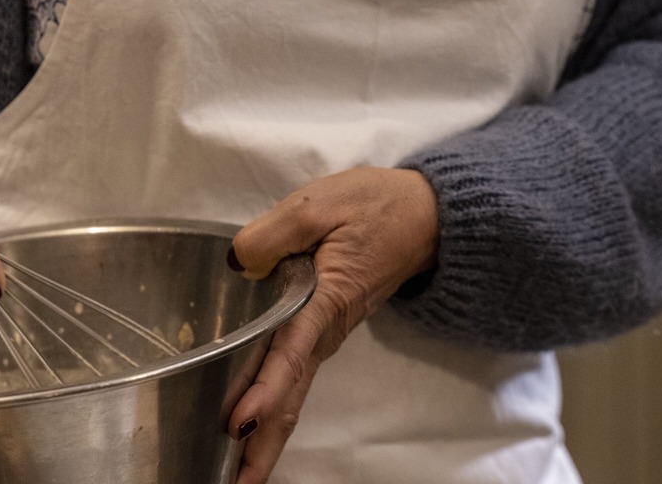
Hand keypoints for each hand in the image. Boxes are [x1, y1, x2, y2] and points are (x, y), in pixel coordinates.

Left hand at [226, 167, 438, 482]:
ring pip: (293, 393)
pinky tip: (254, 429)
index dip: (263, 390)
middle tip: (235, 483)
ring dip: (267, 436)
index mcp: (325, 300)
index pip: (289, 353)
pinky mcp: (322, 330)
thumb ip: (275, 231)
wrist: (427, 217)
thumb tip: (240, 261)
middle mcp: (326, 329)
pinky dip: (276, 408)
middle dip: (263, 442)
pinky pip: (296, 377)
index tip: (239, 424)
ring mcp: (326, 335)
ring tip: (238, 475)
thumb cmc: (375, 208)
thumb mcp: (322, 205)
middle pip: (291, 394)